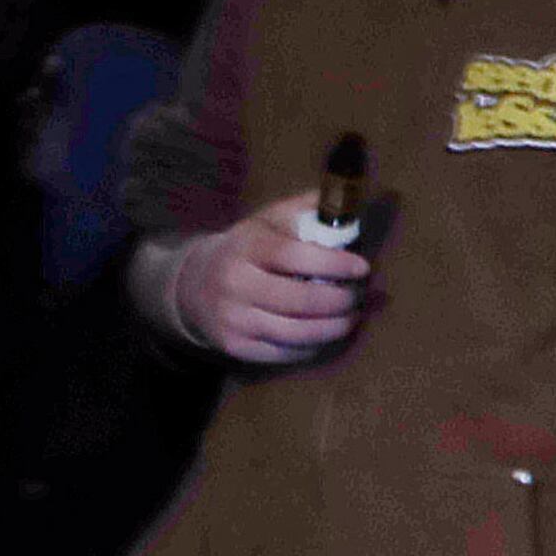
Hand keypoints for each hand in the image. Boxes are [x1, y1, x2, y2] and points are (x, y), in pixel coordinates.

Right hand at [168, 195, 371, 365]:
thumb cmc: (247, 249)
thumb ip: (305, 210)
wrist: (193, 284)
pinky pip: (286, 353)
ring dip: (335, 328)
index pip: (294, 256)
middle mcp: (236, 284)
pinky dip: (314, 346)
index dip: (333, 264)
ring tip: (352, 318)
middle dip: (341, 301)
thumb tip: (347, 202)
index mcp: (247, 247)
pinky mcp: (236, 347)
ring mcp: (234, 319)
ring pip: (297, 333)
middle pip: (300, 300)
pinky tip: (326, 333)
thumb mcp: (268, 221)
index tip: (362, 268)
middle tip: (360, 297)